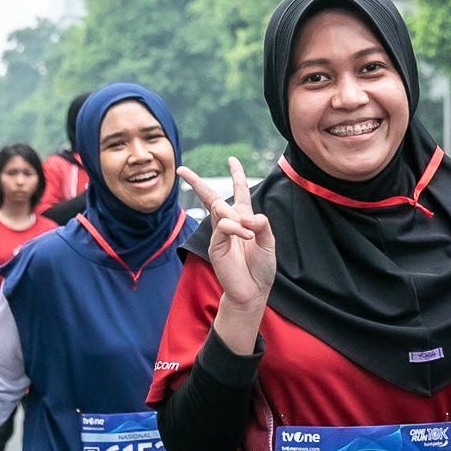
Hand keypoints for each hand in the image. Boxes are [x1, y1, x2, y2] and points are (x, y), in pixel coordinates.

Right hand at [179, 159, 274, 315]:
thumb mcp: (269, 242)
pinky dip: (235, 227)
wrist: (253, 291)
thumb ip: (262, 224)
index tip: (231, 159)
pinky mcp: (215, 245)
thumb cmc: (261, 267)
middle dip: (196, 182)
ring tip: (248, 231)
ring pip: (220, 209)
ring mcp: (220, 234)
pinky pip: (223, 226)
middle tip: (182, 170)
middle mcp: (229, 223)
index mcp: (244, 219)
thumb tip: (246, 215)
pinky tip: (246, 235)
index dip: (236, 174)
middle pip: (212, 197)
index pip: (239, 191)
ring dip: (235, 216)